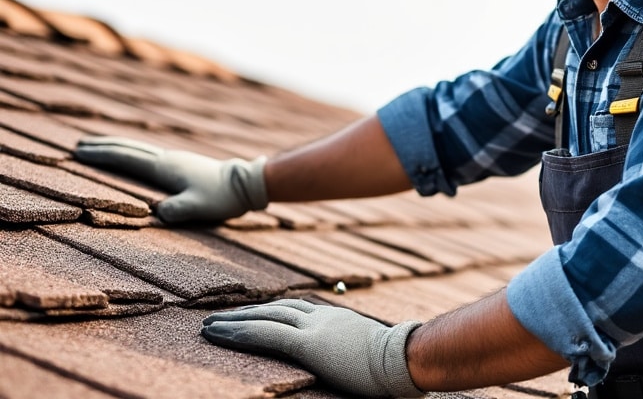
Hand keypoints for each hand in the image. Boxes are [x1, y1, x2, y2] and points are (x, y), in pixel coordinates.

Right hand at [74, 135, 267, 222]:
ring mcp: (175, 159)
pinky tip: (134, 158)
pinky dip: (133, 153)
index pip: (126, 159)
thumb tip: (156, 212)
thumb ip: (177, 210)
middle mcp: (167, 159)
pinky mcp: (182, 164)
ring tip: (99, 146)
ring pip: (139, 149)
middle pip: (129, 149)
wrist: (246, 183)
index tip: (79, 152)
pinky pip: (149, 155)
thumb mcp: (198, 208)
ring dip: (117, 147)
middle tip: (78, 144)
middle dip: (104, 146)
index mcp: (164, 168)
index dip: (101, 156)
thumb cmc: (222, 197)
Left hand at [202, 299, 422, 397]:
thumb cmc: (395, 363)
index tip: (252, 314)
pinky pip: (265, 335)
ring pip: (264, 317)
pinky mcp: (308, 344)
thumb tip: (350, 359)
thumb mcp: (368, 351)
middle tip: (217, 315)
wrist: (404, 358)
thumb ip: (352, 349)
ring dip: (234, 320)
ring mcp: (314, 328)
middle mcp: (321, 317)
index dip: (270, 311)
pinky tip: (216, 333)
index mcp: (335, 319)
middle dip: (245, 312)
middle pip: (275, 308)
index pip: (295, 309)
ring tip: (208, 325)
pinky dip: (238, 332)